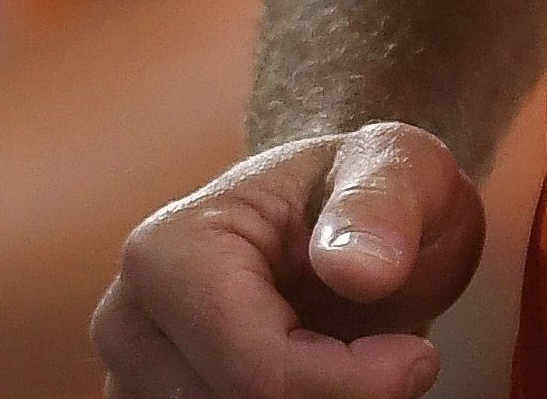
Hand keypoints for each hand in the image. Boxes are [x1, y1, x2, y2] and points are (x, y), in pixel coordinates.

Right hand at [94, 123, 481, 398]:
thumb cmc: (364, 189)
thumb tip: (357, 270)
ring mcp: (131, 381)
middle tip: (388, 358)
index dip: (352, 383)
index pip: (258, 371)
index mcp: (166, 253)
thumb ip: (383, 206)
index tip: (418, 356)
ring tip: (348, 363)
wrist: (338, 225)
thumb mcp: (399, 169)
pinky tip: (319, 386)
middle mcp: (128, 326)